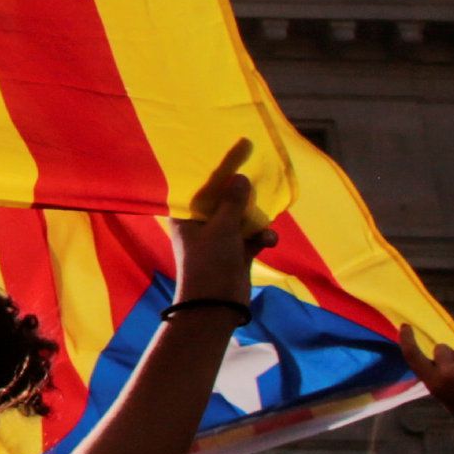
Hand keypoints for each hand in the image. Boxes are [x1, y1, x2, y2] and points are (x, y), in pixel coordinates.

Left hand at [170, 139, 274, 307]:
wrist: (216, 307)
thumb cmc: (210, 263)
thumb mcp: (222, 229)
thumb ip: (232, 203)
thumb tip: (240, 178)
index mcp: (185, 215)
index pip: (202, 185)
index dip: (219, 168)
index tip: (237, 147)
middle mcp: (200, 224)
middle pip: (224, 200)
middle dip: (241, 194)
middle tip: (258, 176)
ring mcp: (219, 239)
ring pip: (242, 217)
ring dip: (256, 220)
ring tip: (262, 227)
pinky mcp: (237, 253)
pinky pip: (252, 236)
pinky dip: (261, 237)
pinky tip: (268, 242)